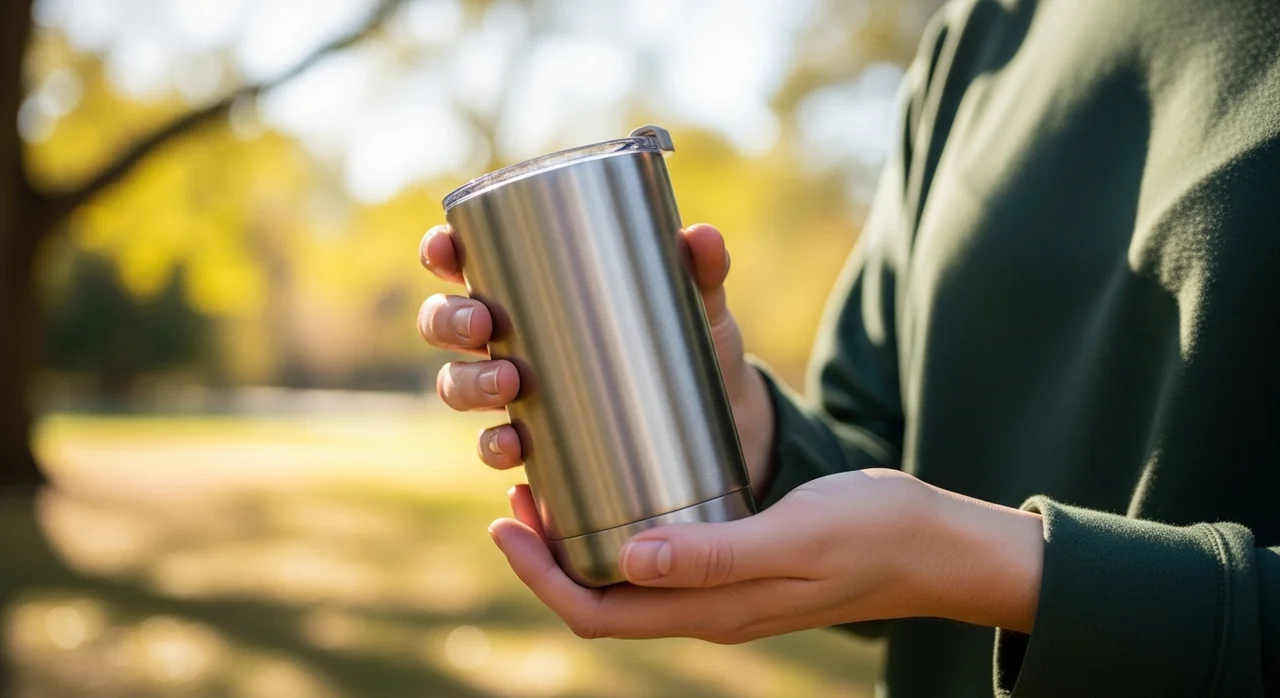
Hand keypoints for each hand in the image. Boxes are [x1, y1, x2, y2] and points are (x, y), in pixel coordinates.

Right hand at [416, 222, 776, 492]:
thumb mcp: (697, 302)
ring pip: (458, 385)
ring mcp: (518, 392)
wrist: (719, 416)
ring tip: (509, 384)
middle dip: (448, 321)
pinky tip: (514, 448)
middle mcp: (511, 337)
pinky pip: (495, 447)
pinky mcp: (539, 442)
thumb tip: (700, 236)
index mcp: (532, 286)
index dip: (441, 251)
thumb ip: (701, 269)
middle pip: (444, 323)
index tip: (446, 248)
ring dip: (467, 385)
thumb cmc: (689, 339)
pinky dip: (495, 447)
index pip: (465, 260)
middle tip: (484, 325)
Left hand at [490, 470, 1043, 641]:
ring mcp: (726, 593)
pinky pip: (662, 564)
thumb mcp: (796, 536)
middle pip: (603, 602)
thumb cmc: (874, 532)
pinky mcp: (741, 566)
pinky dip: (623, 534)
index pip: (599, 613)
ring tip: (552, 490)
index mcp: (714, 611)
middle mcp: (710, 611)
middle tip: (518, 496)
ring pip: (629, 584)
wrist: (936, 546)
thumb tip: (630, 559)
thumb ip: (717, 553)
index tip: (507, 522)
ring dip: (581, 546)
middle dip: (548, 559)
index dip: (541, 577)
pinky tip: (621, 491)